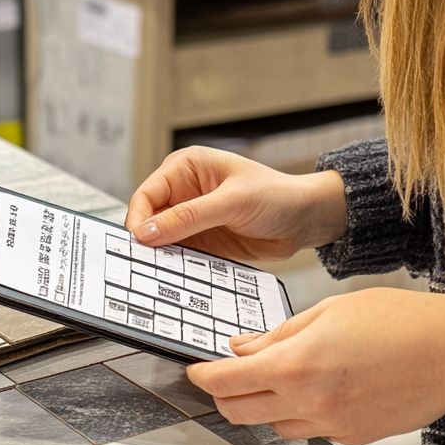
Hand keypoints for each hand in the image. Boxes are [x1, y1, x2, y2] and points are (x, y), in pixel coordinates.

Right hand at [124, 146, 346, 261]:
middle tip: (143, 263)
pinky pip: (179, 255)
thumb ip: (189, 216)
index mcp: (186, 167)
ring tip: (158, 273)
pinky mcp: (201, 241)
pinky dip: (175, 266)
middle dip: (146, 240)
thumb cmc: (276, 195)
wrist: (306, 220)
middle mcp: (183, 192)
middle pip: (148, 218)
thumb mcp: (232, 202)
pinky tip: (175, 276)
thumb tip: (146, 230)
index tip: (138, 243)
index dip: (138, 218)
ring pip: (160, 240)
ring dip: (160, 256)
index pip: (147, 194)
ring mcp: (191, 219)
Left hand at [186, 288, 444, 444]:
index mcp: (297, 364)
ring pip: (275, 426)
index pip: (226, 382)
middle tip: (226, 377)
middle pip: (240, 413)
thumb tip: (241, 347)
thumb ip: (279, 333)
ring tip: (281, 377)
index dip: (202, 376)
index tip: (196, 370)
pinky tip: (322, 386)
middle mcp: (309, 402)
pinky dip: (304, 413)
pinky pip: (312, 430)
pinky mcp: (355, 437)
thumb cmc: (398, 319)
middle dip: (224, 396)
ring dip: (265, 406)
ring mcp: (333, 425)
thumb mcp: (328, 310)